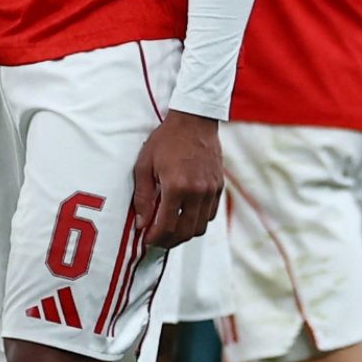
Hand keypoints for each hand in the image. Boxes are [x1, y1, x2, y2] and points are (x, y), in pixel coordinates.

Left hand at [131, 110, 222, 248]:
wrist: (194, 120)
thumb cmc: (166, 140)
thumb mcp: (145, 165)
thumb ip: (143, 197)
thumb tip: (141, 223)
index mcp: (177, 186)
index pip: (167, 226)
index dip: (155, 238)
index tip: (147, 239)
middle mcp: (197, 191)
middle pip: (185, 232)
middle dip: (169, 241)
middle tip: (157, 240)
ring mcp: (211, 190)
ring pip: (200, 227)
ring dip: (184, 233)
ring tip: (170, 230)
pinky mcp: (219, 187)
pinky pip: (210, 214)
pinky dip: (197, 221)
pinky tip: (185, 216)